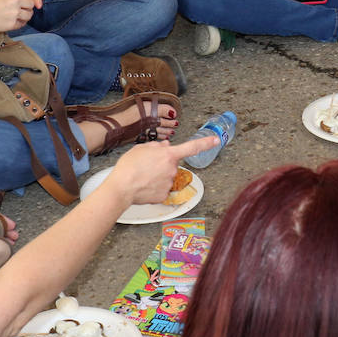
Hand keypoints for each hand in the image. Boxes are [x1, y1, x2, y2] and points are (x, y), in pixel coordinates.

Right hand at [103, 136, 218, 205]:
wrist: (121, 187)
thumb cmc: (129, 166)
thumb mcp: (141, 148)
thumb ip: (157, 146)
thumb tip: (166, 147)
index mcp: (168, 155)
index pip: (192, 147)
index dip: (205, 143)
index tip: (216, 141)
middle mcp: (172, 169)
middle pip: (171, 164)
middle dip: (162, 164)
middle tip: (146, 166)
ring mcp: (169, 183)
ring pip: (166, 177)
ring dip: (157, 176)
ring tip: (142, 176)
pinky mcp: (164, 195)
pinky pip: (162, 189)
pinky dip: (154, 188)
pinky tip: (144, 186)